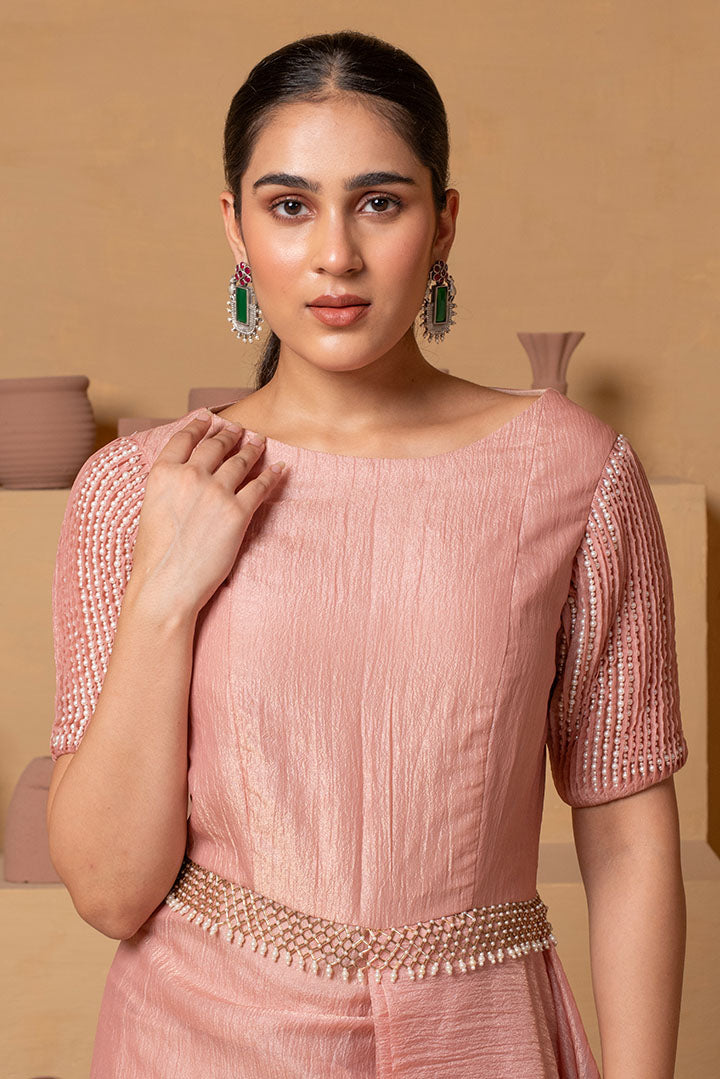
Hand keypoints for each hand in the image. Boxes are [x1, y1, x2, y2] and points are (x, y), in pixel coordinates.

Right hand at [127, 414, 285, 615]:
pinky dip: (272, 474)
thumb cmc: (154, 556)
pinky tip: (279, 468)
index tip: (208, 418)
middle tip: (238, 429)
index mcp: (163, 473)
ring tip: (259, 442)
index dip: (199, 425)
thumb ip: (168, 486)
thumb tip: (182, 477)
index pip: (185, 438)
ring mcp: (216, 492)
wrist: (166, 585)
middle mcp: (190, 476)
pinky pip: (260, 486)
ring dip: (252, 448)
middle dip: (229, 433)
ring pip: (240, 461)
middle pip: (216, 445)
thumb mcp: (151, 509)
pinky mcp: (238, 513)